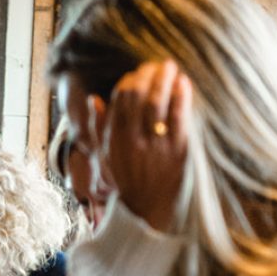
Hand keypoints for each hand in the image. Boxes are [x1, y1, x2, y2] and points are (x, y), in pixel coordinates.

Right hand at [100, 59, 191, 233]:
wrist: (144, 210)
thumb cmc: (125, 180)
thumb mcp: (105, 156)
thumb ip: (100, 127)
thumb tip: (93, 98)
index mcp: (114, 140)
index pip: (119, 99)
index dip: (129, 80)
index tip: (137, 73)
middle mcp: (132, 140)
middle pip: (138, 96)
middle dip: (147, 75)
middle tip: (156, 65)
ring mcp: (154, 145)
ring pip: (157, 102)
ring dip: (164, 79)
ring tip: (169, 66)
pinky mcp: (176, 150)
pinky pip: (178, 117)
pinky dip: (181, 96)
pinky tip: (183, 83)